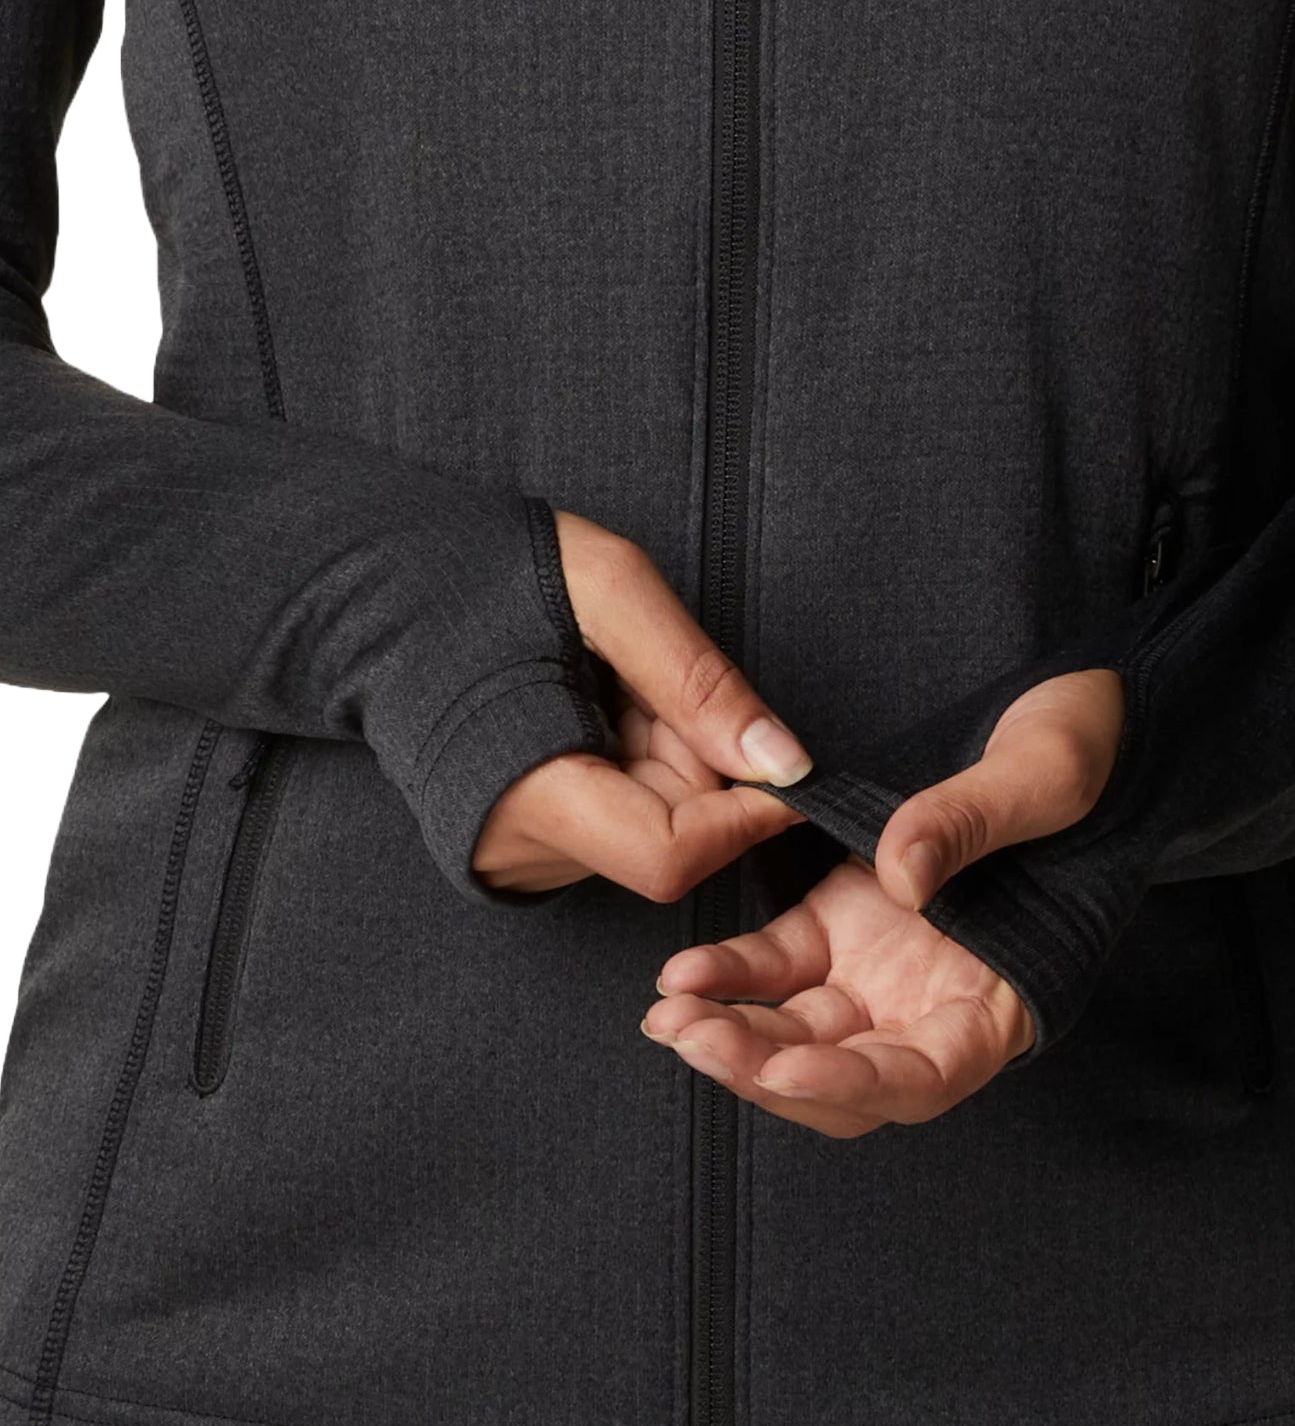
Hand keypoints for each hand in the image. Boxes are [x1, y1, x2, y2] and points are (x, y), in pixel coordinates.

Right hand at [473, 510, 809, 897]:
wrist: (379, 584)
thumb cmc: (481, 570)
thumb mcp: (610, 591)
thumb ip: (699, 681)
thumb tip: (784, 763)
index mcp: (526, 792)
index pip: (669, 856)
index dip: (743, 816)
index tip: (782, 762)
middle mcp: (516, 846)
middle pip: (669, 836)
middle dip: (693, 759)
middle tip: (647, 679)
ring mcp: (514, 852)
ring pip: (648, 826)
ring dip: (662, 758)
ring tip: (603, 685)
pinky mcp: (519, 842)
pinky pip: (614, 819)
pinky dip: (629, 765)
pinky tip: (585, 710)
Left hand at [640, 668, 1123, 1134]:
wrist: (1077, 710)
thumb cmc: (1087, 753)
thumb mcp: (1044, 774)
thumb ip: (971, 823)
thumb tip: (903, 874)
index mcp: (1003, 994)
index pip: (928, 1075)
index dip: (856, 1085)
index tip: (788, 1068)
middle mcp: (936, 1000)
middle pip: (845, 1077)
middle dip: (765, 1070)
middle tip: (696, 1039)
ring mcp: (882, 969)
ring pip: (797, 1034)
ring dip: (731, 1035)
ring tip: (667, 1016)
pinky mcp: (839, 923)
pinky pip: (775, 968)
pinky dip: (728, 975)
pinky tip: (682, 971)